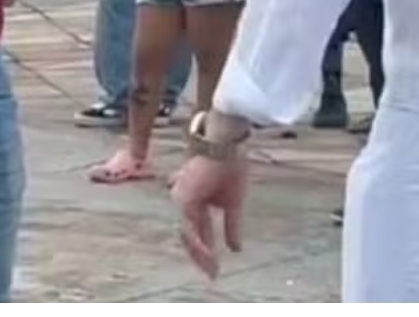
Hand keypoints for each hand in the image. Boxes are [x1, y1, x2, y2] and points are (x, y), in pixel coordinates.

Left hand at [170, 145, 245, 277]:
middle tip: (212, 273)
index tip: (215, 266)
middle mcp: (185, 200)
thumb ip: (232, 226)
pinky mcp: (183, 199)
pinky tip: (209, 256)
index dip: (207, 248)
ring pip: (187, 235)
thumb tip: (236, 249)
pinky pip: (189, 228)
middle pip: (190, 235)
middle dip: (201, 255)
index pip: (199, 230)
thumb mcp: (234, 203)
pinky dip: (199, 244)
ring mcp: (182, 199)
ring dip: (200, 254)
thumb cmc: (229, 165)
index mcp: (197, 200)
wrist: (224, 145)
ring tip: (212, 270)